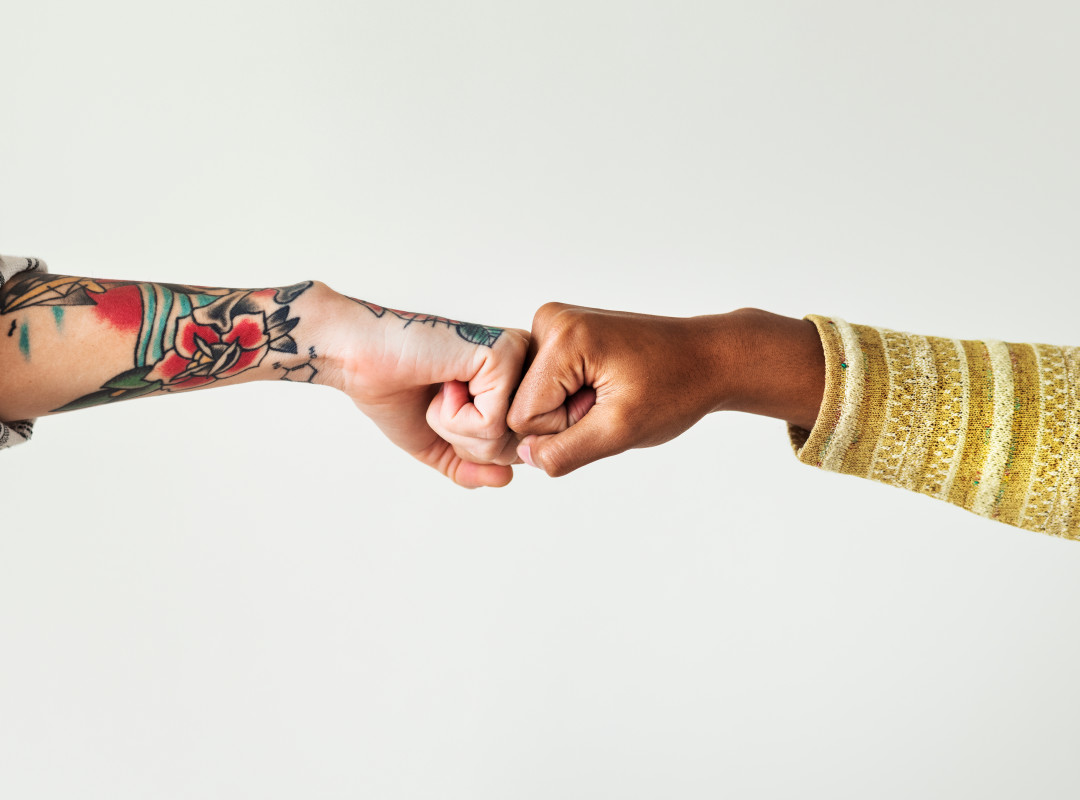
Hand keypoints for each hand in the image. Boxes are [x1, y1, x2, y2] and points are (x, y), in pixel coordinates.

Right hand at [315, 288, 528, 487]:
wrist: (360, 360)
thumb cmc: (396, 393)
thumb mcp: (440, 444)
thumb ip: (474, 466)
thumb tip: (507, 478)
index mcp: (515, 385)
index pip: (515, 451)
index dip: (470, 449)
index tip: (444, 410)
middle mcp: (526, 368)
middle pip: (513, 451)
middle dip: (463, 443)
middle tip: (438, 401)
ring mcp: (520, 359)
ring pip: (503, 441)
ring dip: (455, 429)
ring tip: (440, 389)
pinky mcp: (506, 355)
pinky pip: (491, 423)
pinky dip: (453, 416)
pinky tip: (443, 382)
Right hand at [506, 303, 728, 475]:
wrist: (708, 358)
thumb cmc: (676, 387)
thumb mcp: (621, 431)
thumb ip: (565, 451)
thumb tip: (523, 456)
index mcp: (562, 337)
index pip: (522, 415)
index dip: (563, 428)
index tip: (604, 409)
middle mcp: (550, 319)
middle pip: (524, 402)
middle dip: (566, 416)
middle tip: (611, 401)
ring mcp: (554, 323)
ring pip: (534, 395)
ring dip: (570, 407)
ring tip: (611, 392)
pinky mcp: (562, 333)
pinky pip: (546, 384)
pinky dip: (573, 395)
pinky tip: (605, 386)